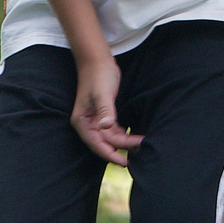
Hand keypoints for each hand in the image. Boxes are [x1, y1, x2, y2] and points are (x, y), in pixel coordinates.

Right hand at [69, 51, 138, 166]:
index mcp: (82, 122)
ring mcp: (95, 120)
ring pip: (111, 137)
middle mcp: (87, 124)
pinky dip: (123, 134)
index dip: (110, 154)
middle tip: (141, 147)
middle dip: (122, 147)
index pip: (96, 144)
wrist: (98, 60)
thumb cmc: (98, 75)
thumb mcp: (103, 93)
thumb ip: (105, 111)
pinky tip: (134, 136)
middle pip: (106, 142)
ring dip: (125, 141)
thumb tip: (106, 127)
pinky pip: (114, 130)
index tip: (124, 162)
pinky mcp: (104, 115)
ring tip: (141, 143)